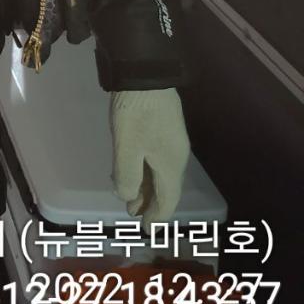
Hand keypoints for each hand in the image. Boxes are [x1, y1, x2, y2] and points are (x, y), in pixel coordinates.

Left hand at [109, 88, 190, 225]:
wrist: (145, 73)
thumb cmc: (136, 113)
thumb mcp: (127, 147)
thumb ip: (127, 176)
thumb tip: (128, 197)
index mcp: (171, 165)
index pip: (168, 200)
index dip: (157, 216)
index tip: (146, 230)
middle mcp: (176, 156)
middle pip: (165, 188)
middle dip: (150, 203)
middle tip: (133, 214)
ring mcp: (172, 141)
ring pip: (160, 173)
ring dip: (146, 187)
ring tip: (130, 197)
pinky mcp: (164, 128)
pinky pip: (157, 160)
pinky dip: (145, 171)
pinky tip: (132, 169)